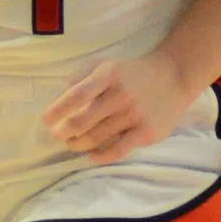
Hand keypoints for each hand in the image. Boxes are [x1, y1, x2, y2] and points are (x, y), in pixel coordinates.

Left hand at [43, 45, 196, 163]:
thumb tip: (56, 102)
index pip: (75, 96)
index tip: (46, 121)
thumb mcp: (104, 65)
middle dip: (63, 132)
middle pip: (81, 121)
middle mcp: (121, 94)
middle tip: (58, 135)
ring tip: (72, 143)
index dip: (56, 111)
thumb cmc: (131, 72)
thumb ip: (78, 78)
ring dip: (77, 144)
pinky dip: (99, 156)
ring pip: (95, 138)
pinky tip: (91, 155)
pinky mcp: (146, 132)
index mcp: (108, 74)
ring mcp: (135, 115)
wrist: (174, 76)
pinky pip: (117, 151)